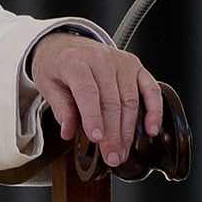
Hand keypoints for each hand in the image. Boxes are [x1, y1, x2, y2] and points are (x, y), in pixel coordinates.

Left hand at [30, 31, 162, 167]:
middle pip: (112, 100)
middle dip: (113, 133)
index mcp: (76, 61)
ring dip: (128, 130)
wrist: (65, 44)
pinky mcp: (135, 66)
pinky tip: (151, 129)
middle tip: (112, 157)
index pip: (88, 91)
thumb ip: (60, 108)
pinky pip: (150, 88)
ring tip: (122, 152)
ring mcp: (121, 61)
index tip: (97, 139)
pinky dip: (154, 110)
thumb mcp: (47, 84)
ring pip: (130, 100)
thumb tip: (69, 131)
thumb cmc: (57, 65)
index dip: (93, 117)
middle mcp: (101, 59)